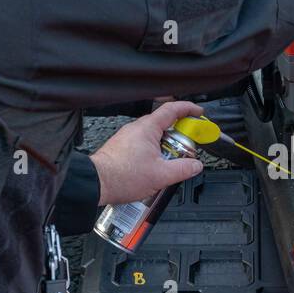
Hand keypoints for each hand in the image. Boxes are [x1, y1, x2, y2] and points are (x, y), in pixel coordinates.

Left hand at [90, 101, 204, 205]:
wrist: (96, 183)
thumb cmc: (122, 176)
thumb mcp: (161, 175)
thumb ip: (183, 168)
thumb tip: (196, 165)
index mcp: (147, 128)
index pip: (172, 109)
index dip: (188, 109)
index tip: (198, 113)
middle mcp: (136, 129)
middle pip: (163, 124)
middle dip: (179, 134)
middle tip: (187, 146)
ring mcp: (127, 137)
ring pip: (153, 136)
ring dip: (165, 145)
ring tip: (170, 162)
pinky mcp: (121, 147)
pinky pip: (143, 144)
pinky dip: (154, 151)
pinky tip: (155, 167)